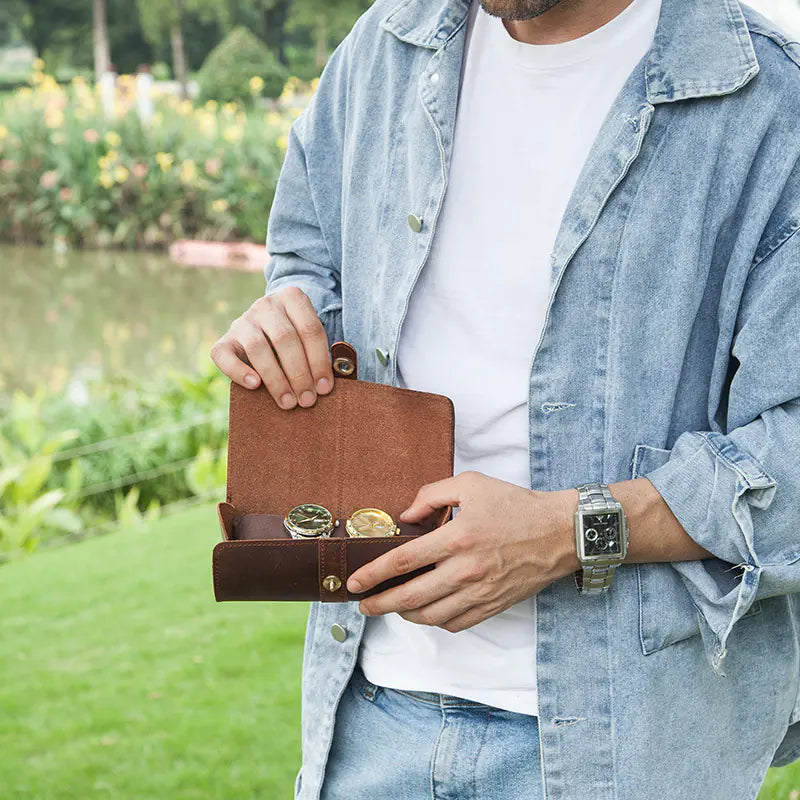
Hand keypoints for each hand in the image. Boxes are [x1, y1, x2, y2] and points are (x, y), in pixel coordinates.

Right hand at [210, 286, 333, 409]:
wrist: (265, 328)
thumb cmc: (298, 340)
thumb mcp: (311, 338)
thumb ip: (320, 354)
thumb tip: (325, 386)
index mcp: (292, 298)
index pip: (310, 329)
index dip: (319, 361)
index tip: (324, 388)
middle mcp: (266, 305)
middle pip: (285, 339)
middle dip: (299, 373)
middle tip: (308, 400)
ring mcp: (243, 320)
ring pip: (257, 347)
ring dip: (276, 379)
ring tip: (288, 402)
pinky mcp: (224, 339)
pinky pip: (224, 355)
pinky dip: (239, 371)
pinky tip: (255, 386)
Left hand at [346, 471, 579, 632]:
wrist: (560, 532)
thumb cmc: (515, 505)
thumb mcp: (471, 483)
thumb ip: (432, 494)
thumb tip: (406, 516)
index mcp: (457, 537)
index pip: (403, 561)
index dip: (373, 574)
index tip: (355, 582)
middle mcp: (466, 570)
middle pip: (410, 598)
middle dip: (379, 605)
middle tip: (363, 604)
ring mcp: (480, 592)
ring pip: (430, 616)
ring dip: (404, 616)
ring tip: (393, 606)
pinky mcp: (493, 605)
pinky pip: (456, 624)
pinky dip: (435, 621)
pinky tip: (427, 611)